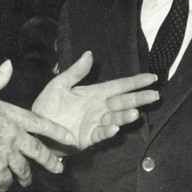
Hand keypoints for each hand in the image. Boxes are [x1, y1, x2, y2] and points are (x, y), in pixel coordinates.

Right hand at [0, 61, 76, 191]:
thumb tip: (8, 64)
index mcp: (13, 116)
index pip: (42, 124)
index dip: (58, 132)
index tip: (71, 139)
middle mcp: (13, 136)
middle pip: (38, 151)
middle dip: (50, 161)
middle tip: (59, 169)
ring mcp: (4, 154)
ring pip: (23, 169)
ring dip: (26, 177)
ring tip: (27, 182)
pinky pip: (4, 179)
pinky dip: (5, 184)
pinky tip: (4, 186)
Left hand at [32, 51, 158, 150]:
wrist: (36, 129)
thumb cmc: (47, 106)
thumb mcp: (59, 85)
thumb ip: (76, 72)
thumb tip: (89, 53)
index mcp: (94, 93)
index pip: (119, 86)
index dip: (135, 82)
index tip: (152, 77)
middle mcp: (99, 108)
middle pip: (123, 101)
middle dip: (140, 98)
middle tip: (155, 95)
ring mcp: (95, 123)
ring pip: (115, 118)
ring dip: (126, 116)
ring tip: (135, 112)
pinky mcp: (88, 138)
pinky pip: (101, 134)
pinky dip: (108, 131)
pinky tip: (115, 127)